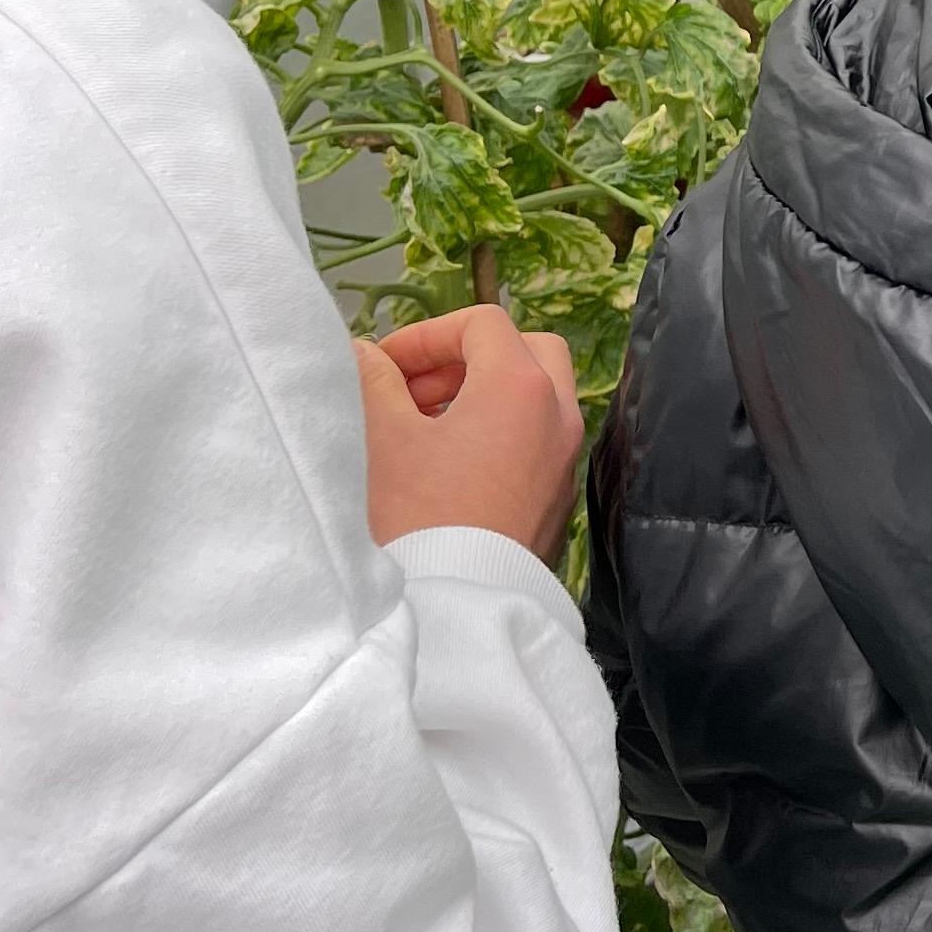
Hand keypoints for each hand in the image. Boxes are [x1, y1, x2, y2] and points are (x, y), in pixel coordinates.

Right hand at [356, 304, 584, 558]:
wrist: (457, 608)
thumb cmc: (417, 515)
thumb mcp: (383, 438)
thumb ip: (374, 382)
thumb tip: (366, 355)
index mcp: (523, 387)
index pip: (483, 323)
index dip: (427, 335)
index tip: (384, 366)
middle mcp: (560, 415)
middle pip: (525, 351)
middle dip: (465, 359)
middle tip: (413, 390)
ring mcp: (565, 460)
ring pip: (535, 398)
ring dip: (482, 395)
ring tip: (421, 427)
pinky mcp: (558, 499)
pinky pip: (536, 442)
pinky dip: (500, 433)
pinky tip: (447, 468)